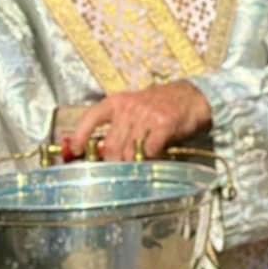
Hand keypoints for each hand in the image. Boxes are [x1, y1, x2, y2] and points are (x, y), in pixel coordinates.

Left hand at [63, 81, 211, 162]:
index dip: (80, 135)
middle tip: (117, 172)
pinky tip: (154, 156)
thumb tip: (98, 152)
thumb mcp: (134, 109)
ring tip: (138, 164)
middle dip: (113, 163)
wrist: (192, 96)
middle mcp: (130, 107)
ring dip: (133, 163)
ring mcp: (147, 115)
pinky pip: (150, 150)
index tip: (75, 151)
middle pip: (111, 145)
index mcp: (118, 102)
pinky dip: (150, 158)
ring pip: (129, 151)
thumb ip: (117, 127)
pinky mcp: (164, 123)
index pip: (92, 117)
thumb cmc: (160, 105)